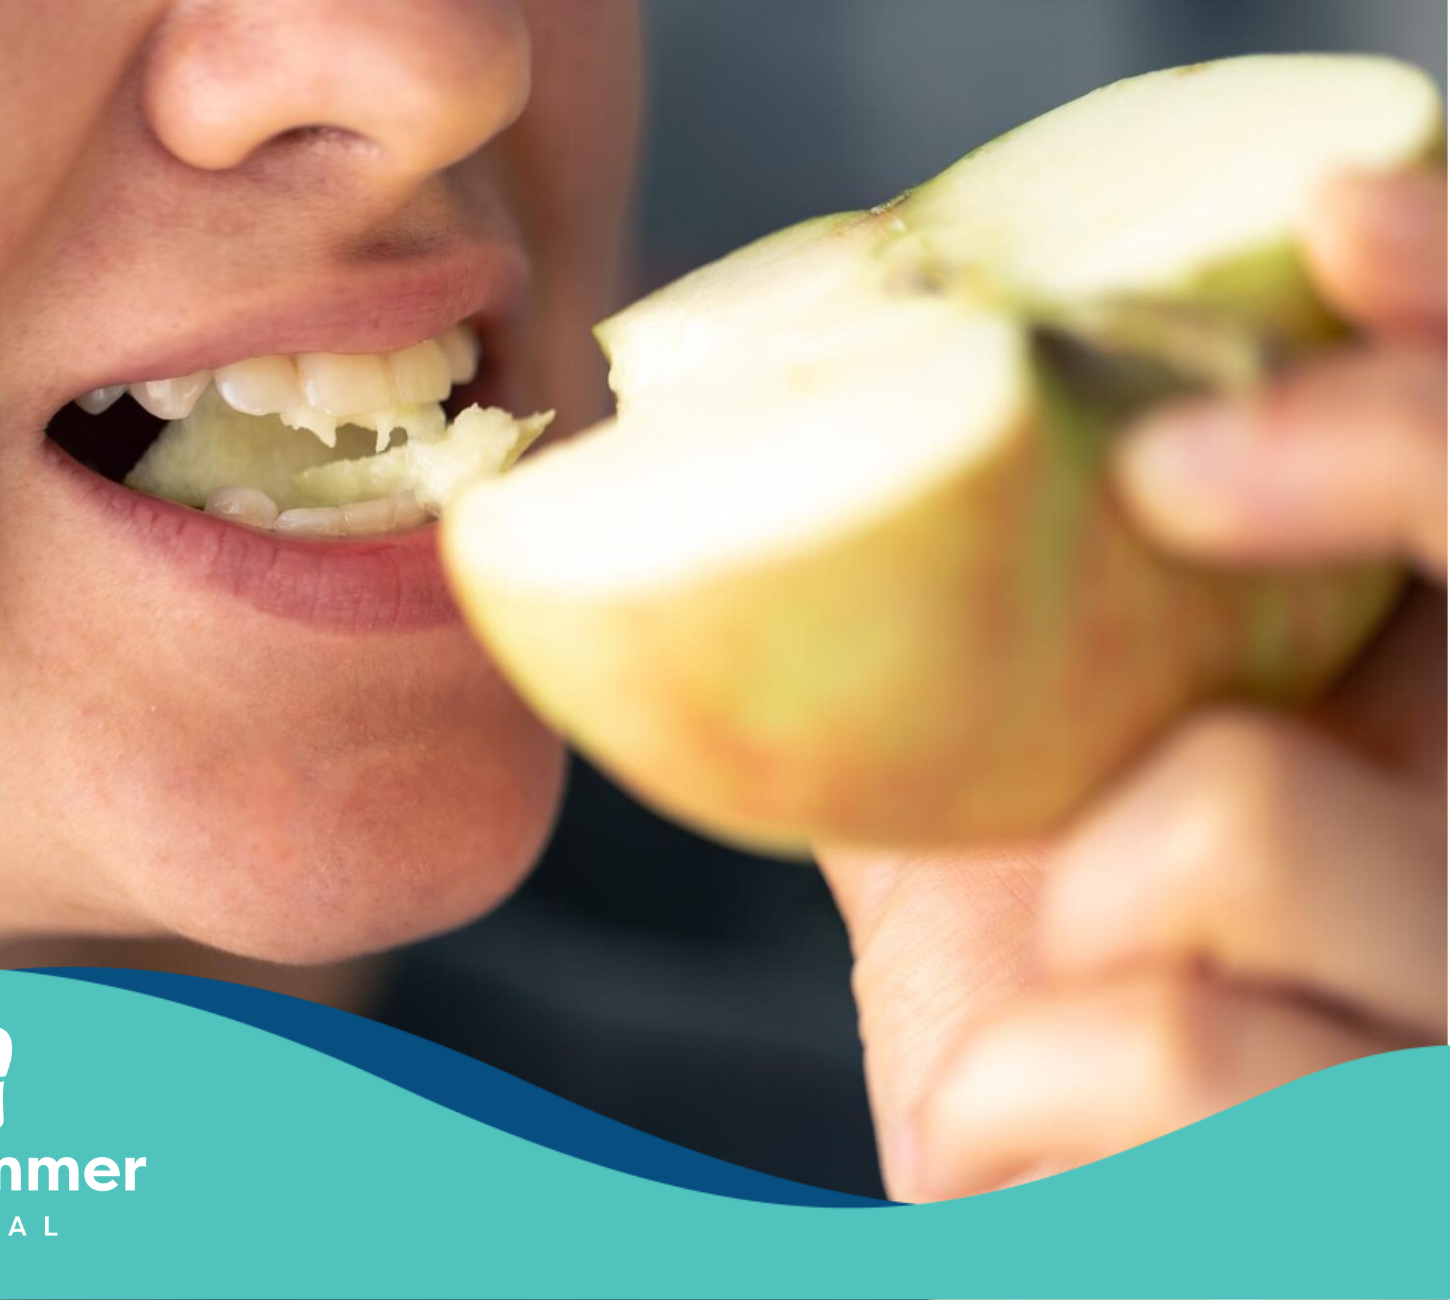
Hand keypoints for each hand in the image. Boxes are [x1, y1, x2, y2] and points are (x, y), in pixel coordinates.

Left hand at [818, 169, 1446, 1202]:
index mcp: (1429, 746)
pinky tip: (994, 1128)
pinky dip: (1027, 1082)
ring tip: (1062, 978)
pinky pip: (1187, 1053)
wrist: (1033, 1225)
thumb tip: (814, 491)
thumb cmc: (1033, 1045)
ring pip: (1251, 812)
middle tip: (1164, 472)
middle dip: (1373, 446)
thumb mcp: (1005, 830)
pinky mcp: (1377, 1171)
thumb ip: (968, 667)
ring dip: (1091, 883)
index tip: (1336, 226)